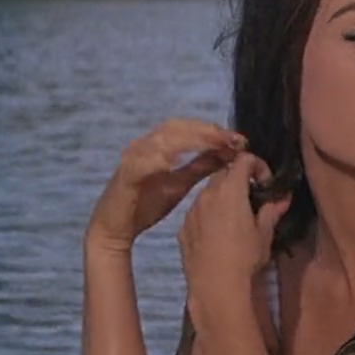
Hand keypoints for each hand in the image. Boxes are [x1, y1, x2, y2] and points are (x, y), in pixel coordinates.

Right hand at [86, 118, 245, 251]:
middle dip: (205, 131)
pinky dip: (157, 160)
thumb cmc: (147, 202)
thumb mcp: (181, 182)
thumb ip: (201, 166)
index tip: (238, 139)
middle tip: (230, 138)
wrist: (116, 227)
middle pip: (176, 128)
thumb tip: (227, 153)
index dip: (213, 131)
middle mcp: (145, 145)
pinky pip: (141, 163)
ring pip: (160, 140)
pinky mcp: (124, 175)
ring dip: (187, 140)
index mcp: (159, 145)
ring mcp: (133, 157)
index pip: (189, 128)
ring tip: (212, 143)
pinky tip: (174, 162)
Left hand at [178, 153, 290, 318]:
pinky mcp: (182, 227)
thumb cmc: (244, 256)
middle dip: (238, 179)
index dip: (257, 165)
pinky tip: (217, 234)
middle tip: (251, 198)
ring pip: (208, 192)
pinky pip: (197, 212)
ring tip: (234, 217)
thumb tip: (283, 198)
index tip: (265, 183)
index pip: (243, 160)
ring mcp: (192, 210)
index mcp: (231, 189)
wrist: (214, 285)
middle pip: (223, 173)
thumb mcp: (264, 233)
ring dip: (222, 197)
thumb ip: (272, 211)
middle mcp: (207, 193)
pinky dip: (208, 214)